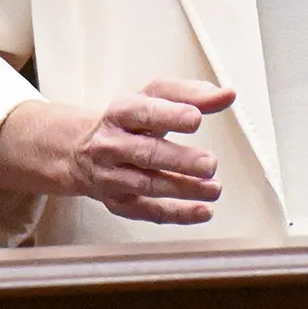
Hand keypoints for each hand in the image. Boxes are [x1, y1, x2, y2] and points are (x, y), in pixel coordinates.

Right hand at [0, 79, 235, 224]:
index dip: (170, 116)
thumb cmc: (128, 122)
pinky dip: (178, 213)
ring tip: (213, 188)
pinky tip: (202, 210)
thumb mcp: (153, 98)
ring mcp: (112, 176)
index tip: (196, 118)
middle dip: (180, 160)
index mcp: (121, 113)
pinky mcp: (119, 202)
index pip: (144, 112)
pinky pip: (149, 211)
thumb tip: (227, 94)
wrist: (80, 151)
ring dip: (184, 188)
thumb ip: (192, 95)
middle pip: (147, 153)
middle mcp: (112, 145)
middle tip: (210, 163)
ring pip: (148, 185)